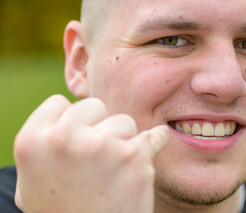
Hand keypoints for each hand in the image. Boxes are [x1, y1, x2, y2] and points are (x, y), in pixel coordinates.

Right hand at [14, 95, 168, 212]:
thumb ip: (44, 143)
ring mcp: (102, 145)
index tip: (76, 140)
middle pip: (94, 106)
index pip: (59, 103)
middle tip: (96, 157)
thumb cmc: (60, 212)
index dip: (70, 122)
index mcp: (32, 140)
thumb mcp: (31, 180)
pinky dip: (155, 143)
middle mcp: (64, 138)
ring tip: (113, 170)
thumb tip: (65, 117)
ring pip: (124, 122)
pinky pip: (153, 136)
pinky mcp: (134, 156)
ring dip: (123, 141)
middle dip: (98, 127)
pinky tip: (148, 154)